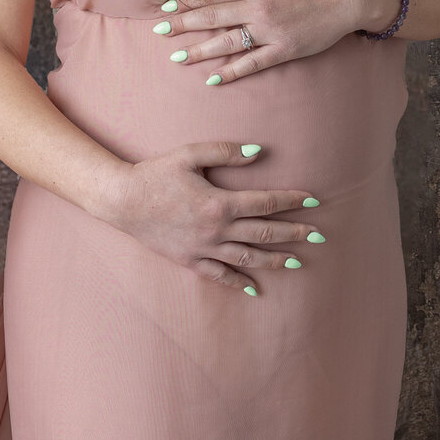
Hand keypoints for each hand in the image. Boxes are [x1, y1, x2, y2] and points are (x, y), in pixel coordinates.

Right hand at [102, 140, 323, 288]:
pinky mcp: (189, 260)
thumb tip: (259, 152)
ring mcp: (204, 248)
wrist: (122, 201)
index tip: (312, 201)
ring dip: (275, 259)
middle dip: (294, 233)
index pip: (265, 203)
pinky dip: (238, 282)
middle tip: (318, 235)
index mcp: (219, 203)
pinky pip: (219, 275)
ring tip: (298, 261)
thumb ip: (226, 151)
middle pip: (264, 232)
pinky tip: (255, 288)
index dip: (291, 200)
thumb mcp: (190, 155)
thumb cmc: (155, 174)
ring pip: (248, 257)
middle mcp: (216, 230)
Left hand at [152, 0, 398, 81]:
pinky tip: (212, 78)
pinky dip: (232, 71)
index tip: (166, 7)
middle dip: (182, 24)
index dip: (187, 1)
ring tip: (176, 57)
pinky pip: (253, 63)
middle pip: (212, 17)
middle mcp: (258, 9)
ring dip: (199, 51)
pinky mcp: (284, 50)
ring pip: (227, 43)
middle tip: (158, 31)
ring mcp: (271, 32)